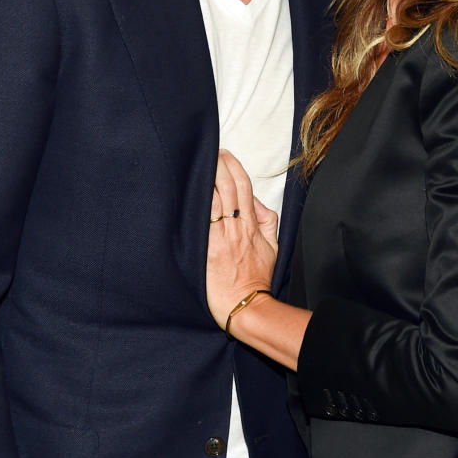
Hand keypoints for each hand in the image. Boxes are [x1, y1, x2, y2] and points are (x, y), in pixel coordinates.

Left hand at [206, 149, 278, 328]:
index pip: (243, 186)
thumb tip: (257, 202)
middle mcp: (234, 227)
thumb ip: (268, 220)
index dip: (233, 166)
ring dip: (202, 179)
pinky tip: (185, 191)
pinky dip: (193, 204)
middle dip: (216, 164)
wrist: (245, 305)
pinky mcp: (204, 249)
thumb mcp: (272, 247)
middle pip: (225, 186)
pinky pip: (198, 221)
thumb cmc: (256, 279)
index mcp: (250, 224)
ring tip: (193, 164)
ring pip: (210, 199)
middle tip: (208, 152)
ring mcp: (218, 237)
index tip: (224, 154)